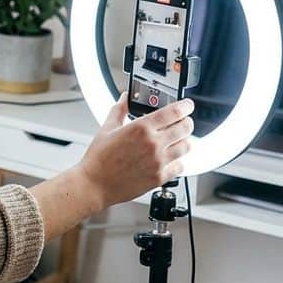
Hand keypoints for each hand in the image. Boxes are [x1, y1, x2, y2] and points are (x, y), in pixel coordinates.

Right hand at [77, 93, 193, 207]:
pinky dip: (178, 161)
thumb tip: (125, 98)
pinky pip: (180, 166)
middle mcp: (153, 144)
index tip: (187, 105)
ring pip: (187, 147)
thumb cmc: (98, 159)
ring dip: (184, 141)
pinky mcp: (159, 177)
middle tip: (183, 122)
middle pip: (185, 127)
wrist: (94, 184)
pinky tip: (170, 159)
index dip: (186, 106)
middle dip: (187, 122)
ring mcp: (158, 162)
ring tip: (177, 141)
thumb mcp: (107, 128)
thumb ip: (119, 110)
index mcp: (141, 128)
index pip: (175, 112)